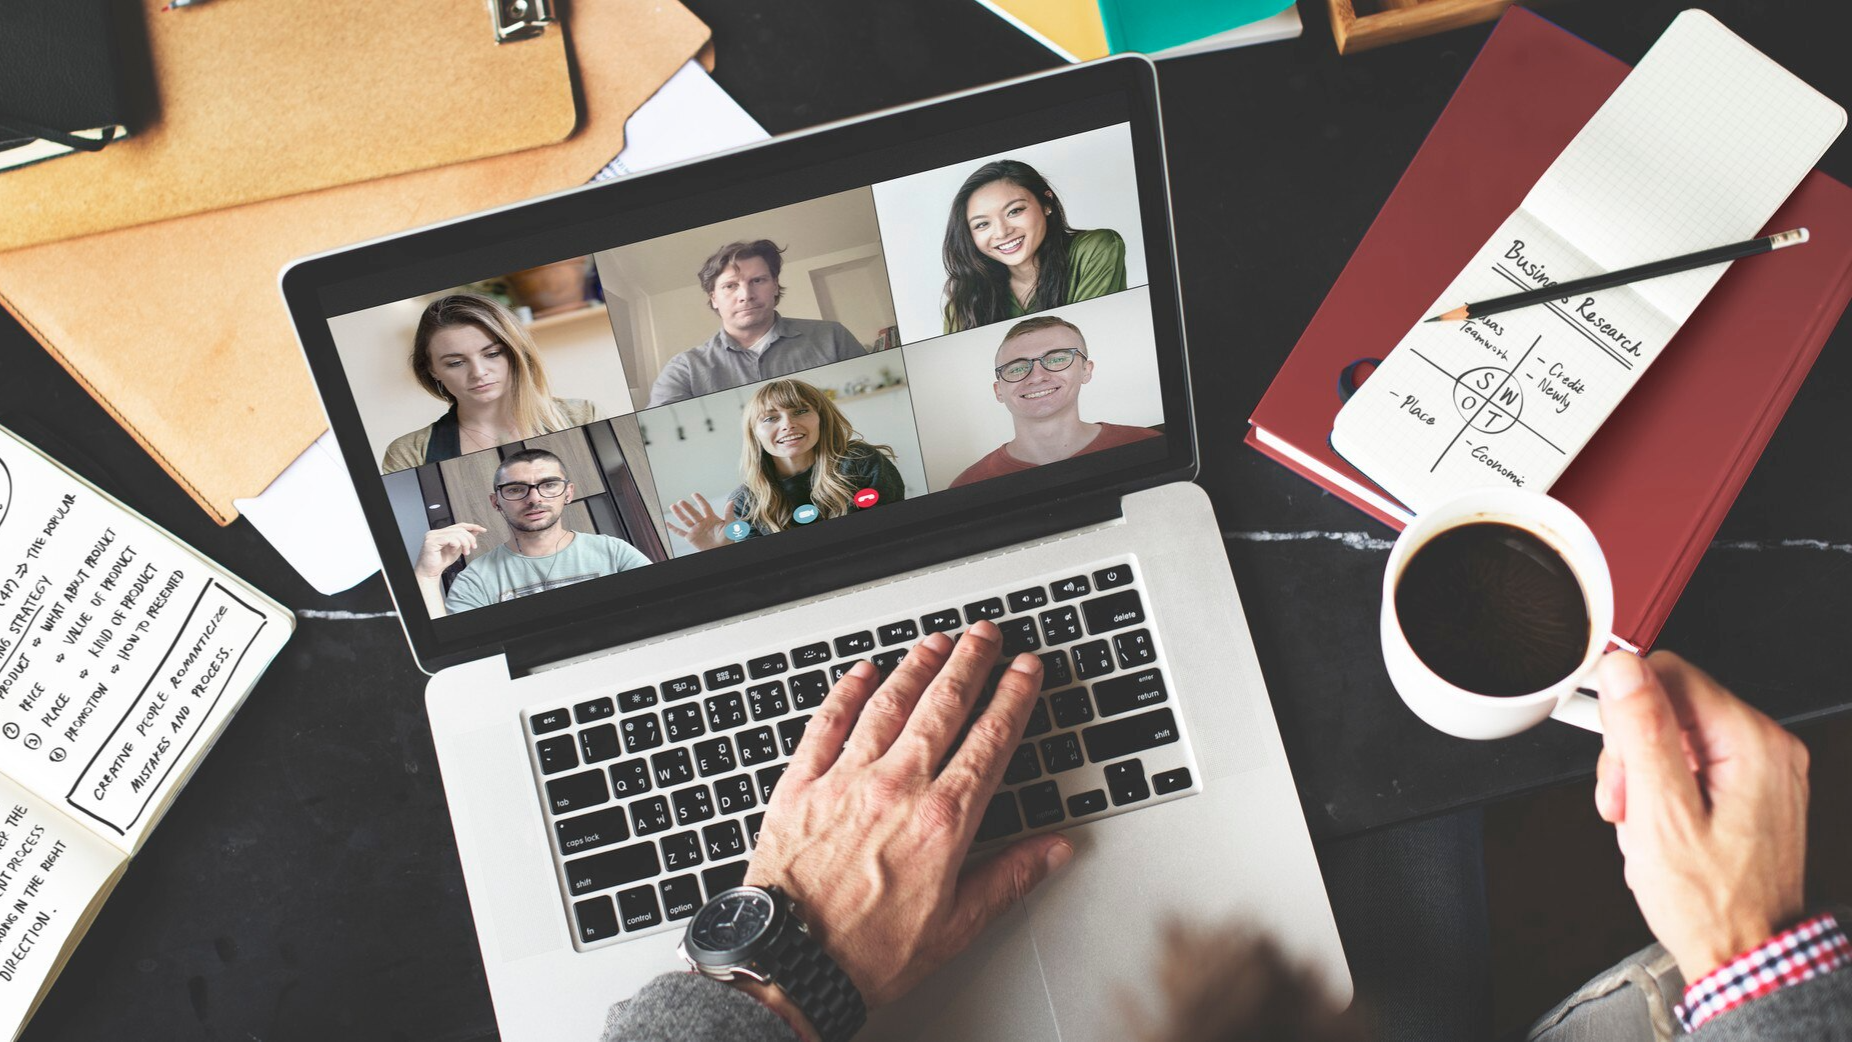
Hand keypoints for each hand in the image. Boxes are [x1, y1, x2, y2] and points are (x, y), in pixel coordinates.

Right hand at [414, 522, 486, 577]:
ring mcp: (433, 536)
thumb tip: (474, 531)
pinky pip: (450, 538)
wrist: (430, 573)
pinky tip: (453, 551)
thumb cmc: (440, 562)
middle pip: (460, 529)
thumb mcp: (457, 549)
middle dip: (470, 538)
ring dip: (465, 543)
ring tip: (466, 552)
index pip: (459, 525)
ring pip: (457, 533)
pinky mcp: (432, 541)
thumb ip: (464, 540)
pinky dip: (456, 545)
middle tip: (473, 548)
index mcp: (441, 533)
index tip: (483, 530)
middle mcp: (436, 532)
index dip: (472, 526)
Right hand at [665, 493, 735, 551]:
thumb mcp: (730, 526)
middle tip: (681, 501)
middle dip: (687, 507)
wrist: (721, 551)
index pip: (705, 507)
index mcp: (711, 518)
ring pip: (685, 520)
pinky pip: (680, 532)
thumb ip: (729, 514)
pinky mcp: (691, 538)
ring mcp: (696, 530)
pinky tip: (667, 523)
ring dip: (678, 514)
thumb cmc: (728, 539)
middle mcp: (702, 523)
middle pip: (693, 513)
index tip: (694, 494)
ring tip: (672, 506)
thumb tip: (731, 502)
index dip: (700, 500)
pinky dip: (673, 528)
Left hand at [744, 621, 1074, 1014]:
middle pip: (943, 705)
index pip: (990, 738)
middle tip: (985, 634)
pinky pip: (826, 723)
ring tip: (935, 641)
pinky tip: (862, 673)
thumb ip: (1009, 878)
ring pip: (888, 703)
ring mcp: (845, 780)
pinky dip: (846, 692)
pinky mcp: (800, 785)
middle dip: (970, 662)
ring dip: (916, 666)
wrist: (791, 964)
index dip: (1014, 695)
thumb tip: (1053, 850)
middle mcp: (896, 787)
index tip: (1026, 669)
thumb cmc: (869, 953)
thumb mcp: (957, 925)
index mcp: (943, 820)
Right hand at [1594, 650, 1809, 980]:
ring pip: (1675, 734)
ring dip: (1642, 775)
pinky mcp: (1751, 789)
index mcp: (1751, 742)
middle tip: (1625, 802)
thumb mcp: (1661, 814)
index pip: (1669, 674)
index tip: (1615, 758)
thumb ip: (1642, 733)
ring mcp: (1762, 769)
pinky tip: (1657, 825)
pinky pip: (1692, 762)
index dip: (1625, 712)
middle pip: (1670, 704)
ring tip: (1639, 822)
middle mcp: (1766, 747)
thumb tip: (1624, 669)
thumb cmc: (1710, 902)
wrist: (1743, 954)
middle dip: (1632, 751)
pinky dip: (1663, 789)